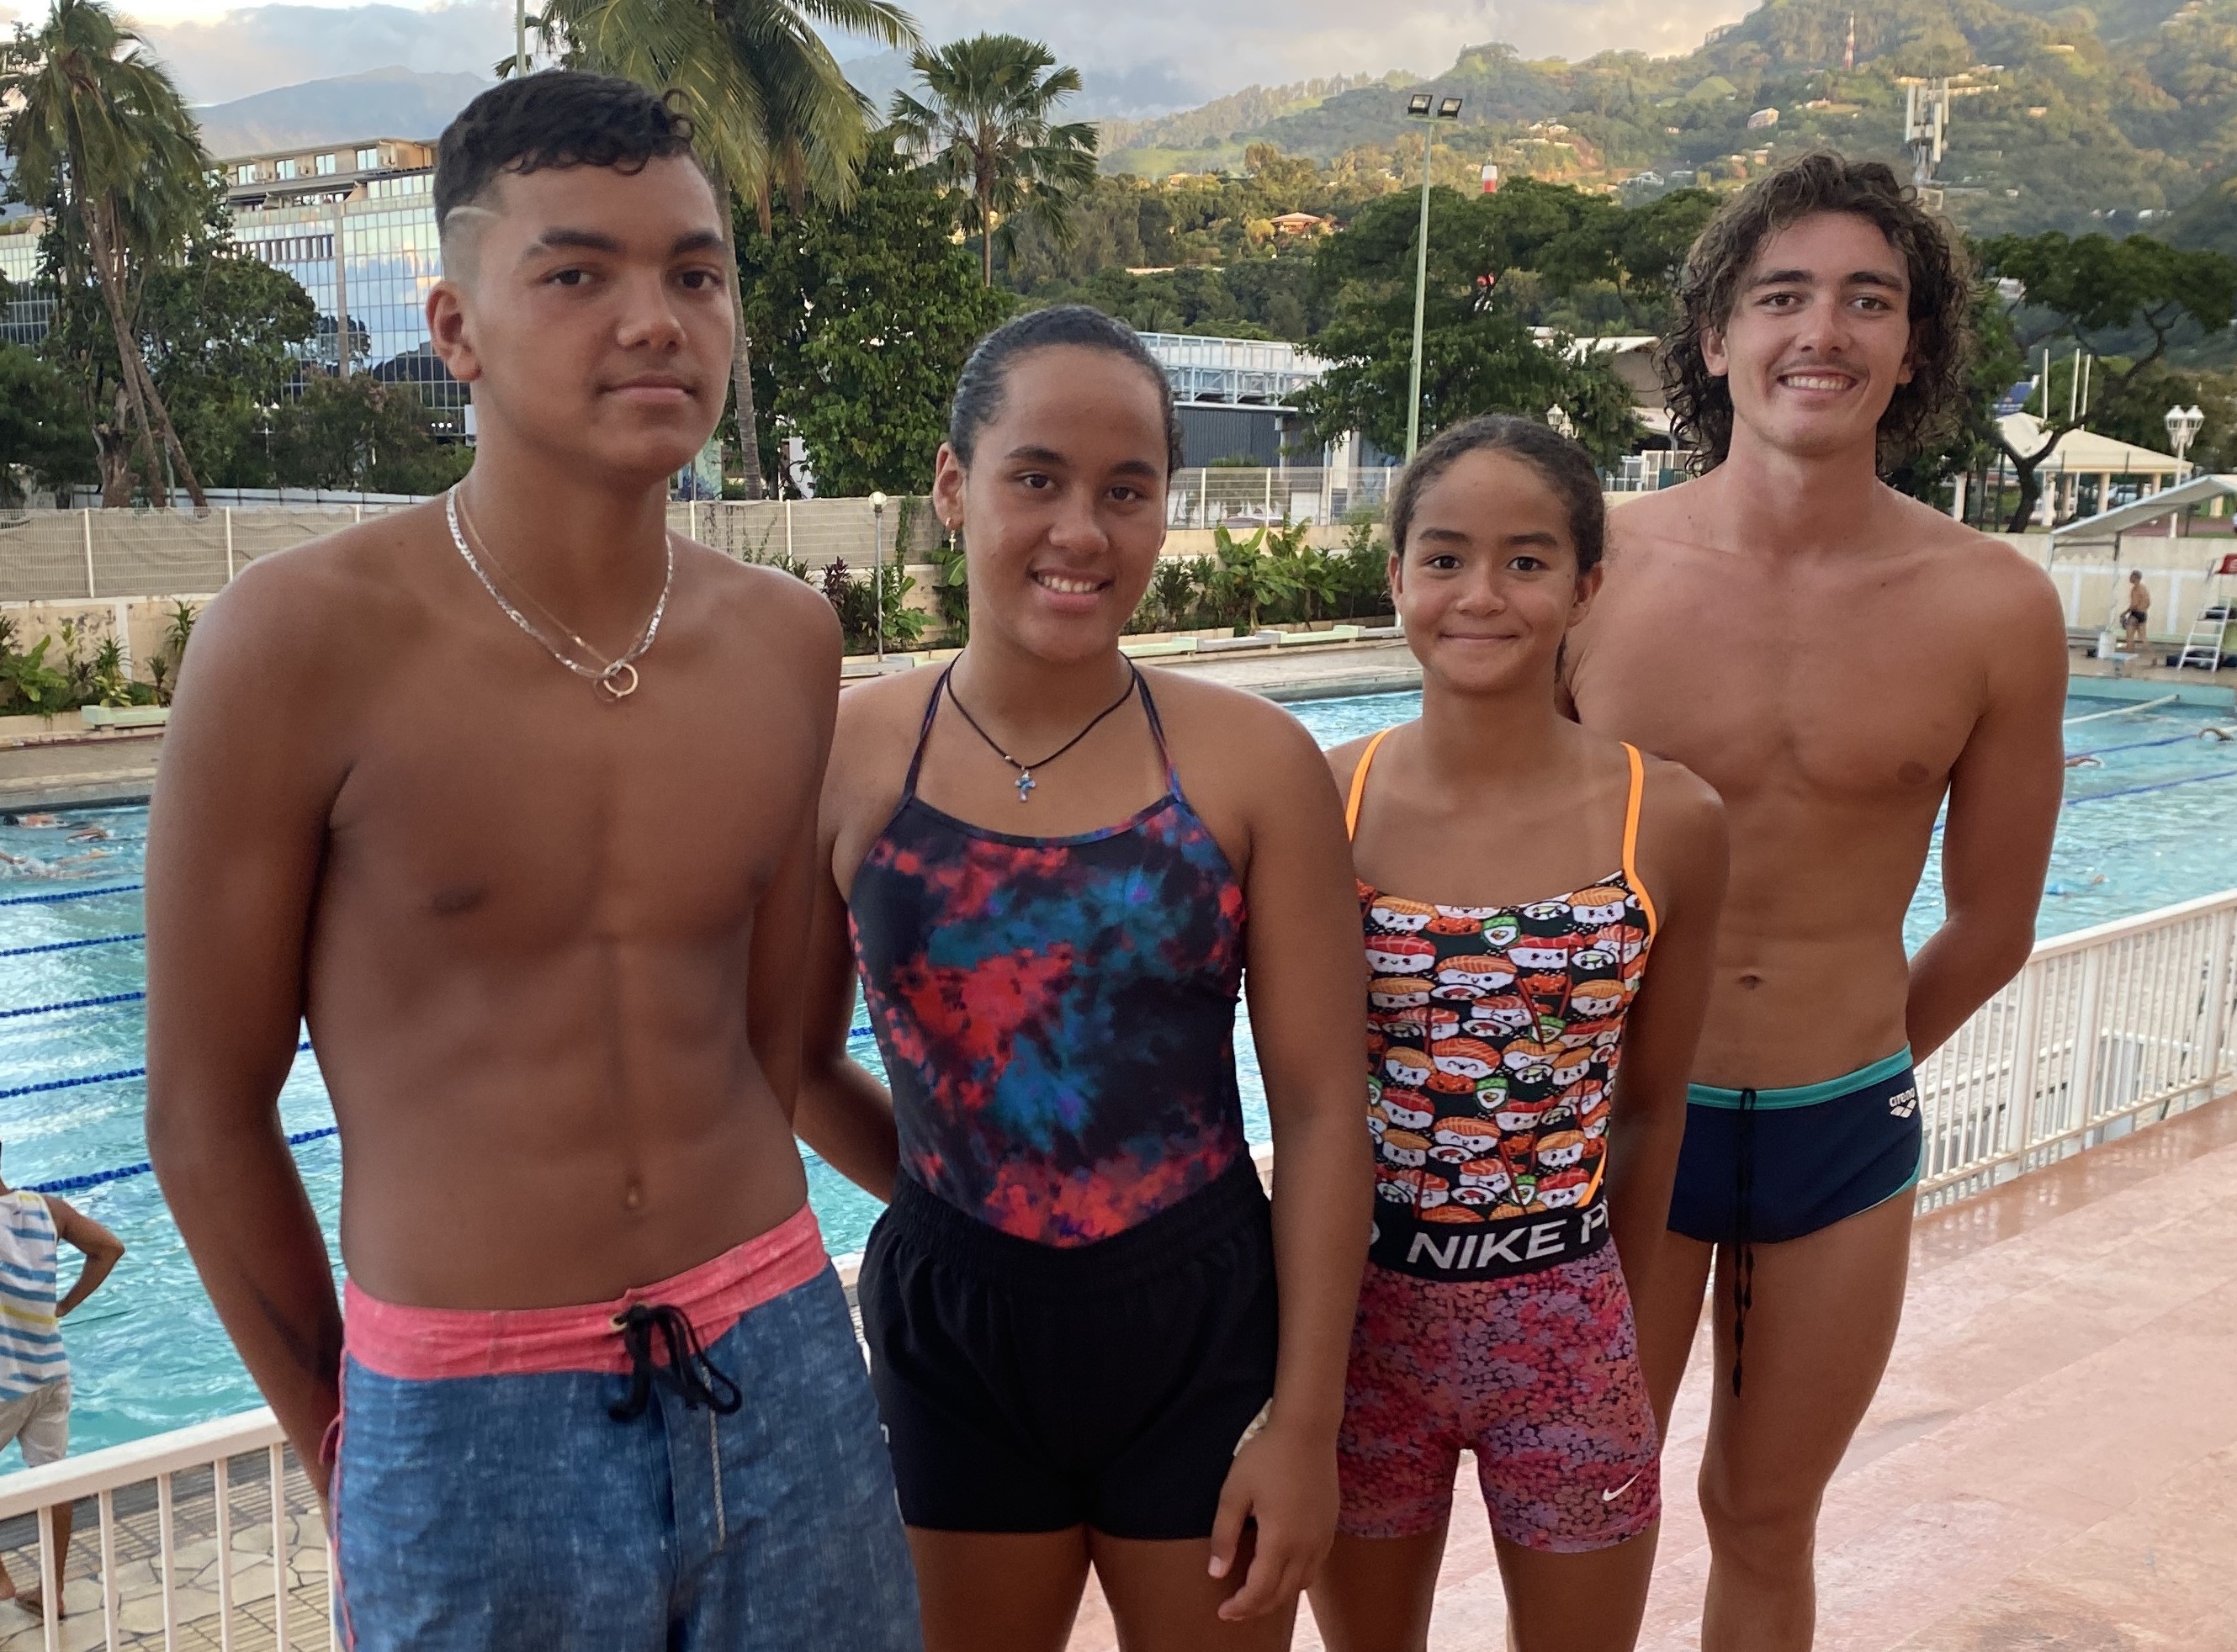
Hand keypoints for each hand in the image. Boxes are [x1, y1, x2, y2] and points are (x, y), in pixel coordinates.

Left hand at [1206, 1414, 1338, 1621]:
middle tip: (1235, 1610)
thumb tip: (1216, 1573)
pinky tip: (1283, 1571)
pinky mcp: (1330, 1527)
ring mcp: (1322, 1538)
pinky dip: (1296, 1579)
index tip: (1223, 1612)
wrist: (1307, 1430)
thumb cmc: (1266, 1457)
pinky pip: (1315, 1567)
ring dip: (1278, 1596)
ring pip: (1301, 1584)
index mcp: (1280, 1541)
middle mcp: (1306, 1546)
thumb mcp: (1234, 1492)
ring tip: (1256, 1596)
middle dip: (1257, 1608)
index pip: (1259, 1590)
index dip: (1240, 1607)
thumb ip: (1224, 1536)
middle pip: (1282, 1594)